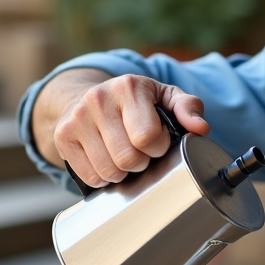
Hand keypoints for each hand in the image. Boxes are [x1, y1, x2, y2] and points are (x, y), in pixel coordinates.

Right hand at [37, 70, 209, 186]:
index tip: (157, 141)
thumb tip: (201, 129)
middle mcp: (98, 99)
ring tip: (124, 155)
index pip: (148, 137)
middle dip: (142, 162)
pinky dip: (104, 177)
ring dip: (124, 172)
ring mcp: (76, 119)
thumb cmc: (135, 101)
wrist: (87, 96)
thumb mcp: (165, 96)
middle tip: (141, 151)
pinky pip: (91, 176)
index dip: (158, 147)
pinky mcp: (62, 137)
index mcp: (129, 87)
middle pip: (128, 159)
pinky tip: (107, 160)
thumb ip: (188, 108)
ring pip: (109, 171)